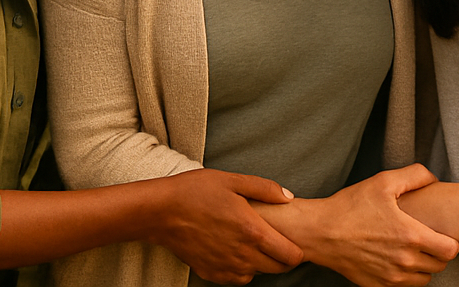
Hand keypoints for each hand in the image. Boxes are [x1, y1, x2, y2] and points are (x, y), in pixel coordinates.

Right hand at [144, 168, 304, 283]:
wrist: (162, 212)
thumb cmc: (197, 191)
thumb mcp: (233, 180)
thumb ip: (266, 189)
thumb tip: (289, 197)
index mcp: (253, 231)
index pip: (290, 255)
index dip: (297, 251)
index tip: (293, 241)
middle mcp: (242, 255)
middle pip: (277, 269)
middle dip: (282, 258)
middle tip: (276, 241)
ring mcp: (226, 267)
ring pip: (257, 274)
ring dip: (261, 263)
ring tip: (252, 242)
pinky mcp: (211, 274)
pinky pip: (237, 279)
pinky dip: (242, 269)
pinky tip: (235, 250)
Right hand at [254, 164, 458, 286]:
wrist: (320, 233)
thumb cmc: (351, 206)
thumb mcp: (383, 182)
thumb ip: (415, 176)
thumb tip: (433, 178)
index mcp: (410, 236)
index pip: (451, 250)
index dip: (450, 240)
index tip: (440, 231)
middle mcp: (404, 261)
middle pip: (440, 265)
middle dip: (438, 252)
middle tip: (426, 237)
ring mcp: (391, 277)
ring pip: (424, 279)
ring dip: (423, 266)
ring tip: (411, 248)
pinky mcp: (378, 286)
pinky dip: (405, 276)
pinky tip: (395, 258)